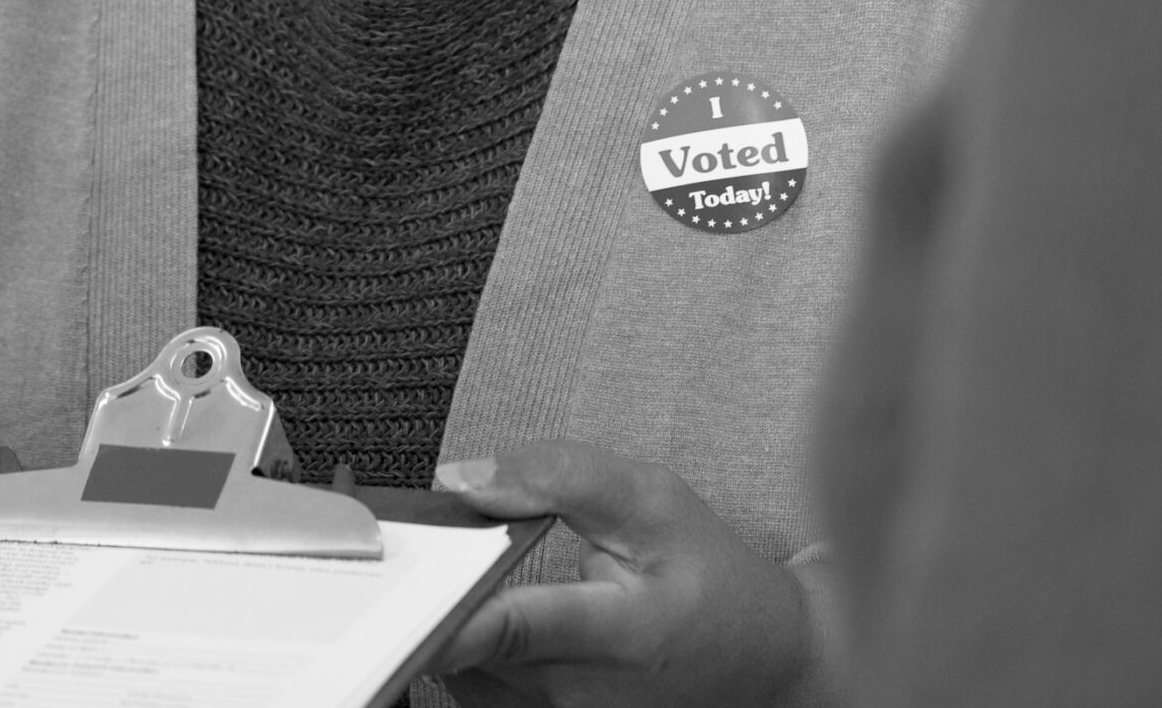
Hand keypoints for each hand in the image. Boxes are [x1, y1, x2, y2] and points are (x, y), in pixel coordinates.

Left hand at [428, 441, 820, 707]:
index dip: (442, 606)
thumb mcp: (653, 500)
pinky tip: (477, 612)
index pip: (508, 629)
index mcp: (616, 634)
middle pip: (465, 650)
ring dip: (445, 623)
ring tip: (446, 572)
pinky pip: (478, 694)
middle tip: (412, 542)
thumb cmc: (712, 577)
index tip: (395, 577)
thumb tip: (466, 479)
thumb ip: (558, 476)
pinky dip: (464, 651)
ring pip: (461, 676)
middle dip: (431, 593)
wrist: (766, 660)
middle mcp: (581, 697)